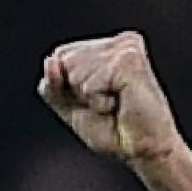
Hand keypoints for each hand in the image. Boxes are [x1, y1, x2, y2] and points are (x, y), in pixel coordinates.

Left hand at [38, 31, 183, 167]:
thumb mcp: (70, 106)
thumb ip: (52, 84)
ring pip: (74, 73)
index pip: (60, 56)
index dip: (66, 86)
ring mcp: (125, 48)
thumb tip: (50, 60)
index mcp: (106, 47)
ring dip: (89, 98)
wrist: (141, 148)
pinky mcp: (128, 59)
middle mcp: (118, 42)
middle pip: (63, 61)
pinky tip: (120, 103)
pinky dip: (98, 102)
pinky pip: (88, 85)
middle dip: (76, 91)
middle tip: (106, 102)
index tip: (94, 99)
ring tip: (114, 103)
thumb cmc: (112, 128)